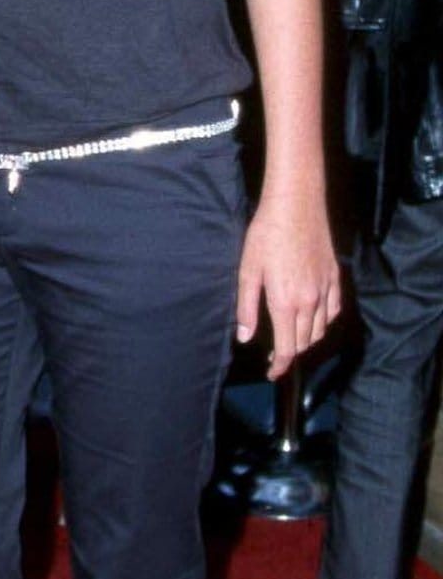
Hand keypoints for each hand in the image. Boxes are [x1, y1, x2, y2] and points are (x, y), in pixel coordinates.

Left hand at [235, 191, 341, 378]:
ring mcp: (325, 289)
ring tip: (290, 337)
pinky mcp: (335, 277)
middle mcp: (309, 302)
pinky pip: (334, 310)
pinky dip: (324, 322)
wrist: (296, 205)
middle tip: (275, 354)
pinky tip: (314, 318)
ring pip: (320, 330)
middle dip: (289, 353)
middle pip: (303, 342)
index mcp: (285, 303)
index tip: (272, 373)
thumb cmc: (266, 235)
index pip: (287, 348)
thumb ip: (246, 308)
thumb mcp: (248, 271)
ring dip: (305, 339)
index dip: (279, 366)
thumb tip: (245, 338)